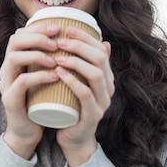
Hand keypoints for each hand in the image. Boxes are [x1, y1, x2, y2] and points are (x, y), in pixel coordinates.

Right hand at [0, 23, 60, 158]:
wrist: (28, 132)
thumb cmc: (41, 102)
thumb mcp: (48, 78)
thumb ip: (58, 61)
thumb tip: (88, 43)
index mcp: (15, 62)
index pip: (20, 34)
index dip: (38, 28)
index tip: (58, 28)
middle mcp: (7, 69)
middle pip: (14, 41)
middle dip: (37, 36)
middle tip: (57, 41)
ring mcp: (6, 84)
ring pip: (14, 58)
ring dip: (37, 54)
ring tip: (56, 59)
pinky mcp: (10, 100)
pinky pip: (21, 82)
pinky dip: (38, 76)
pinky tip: (54, 76)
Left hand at [53, 26, 113, 166]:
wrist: (72, 138)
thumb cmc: (71, 105)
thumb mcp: (76, 81)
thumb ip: (81, 64)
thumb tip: (95, 40)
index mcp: (106, 77)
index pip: (101, 50)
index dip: (86, 37)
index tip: (67, 28)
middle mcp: (108, 88)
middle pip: (100, 60)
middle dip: (80, 46)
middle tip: (59, 41)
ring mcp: (102, 102)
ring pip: (96, 75)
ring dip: (76, 62)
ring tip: (57, 56)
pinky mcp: (92, 116)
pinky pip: (85, 95)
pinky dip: (73, 82)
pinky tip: (60, 73)